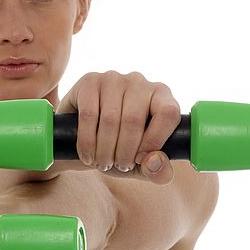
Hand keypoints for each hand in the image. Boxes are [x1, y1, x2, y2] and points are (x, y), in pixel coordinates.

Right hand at [55, 70, 180, 184]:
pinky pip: (89, 115)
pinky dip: (87, 142)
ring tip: (103, 164)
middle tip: (119, 167)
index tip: (140, 159)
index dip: (155, 140)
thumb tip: (154, 161)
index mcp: (162, 96)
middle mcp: (139, 82)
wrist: (81, 139)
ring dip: (105, 150)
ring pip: (110, 119)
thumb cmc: (118, 149)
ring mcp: (113, 79)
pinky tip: (88, 155)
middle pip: (134, 120)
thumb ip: (158, 171)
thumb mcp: (142, 166)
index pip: (168, 113)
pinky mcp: (90, 81)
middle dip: (124, 152)